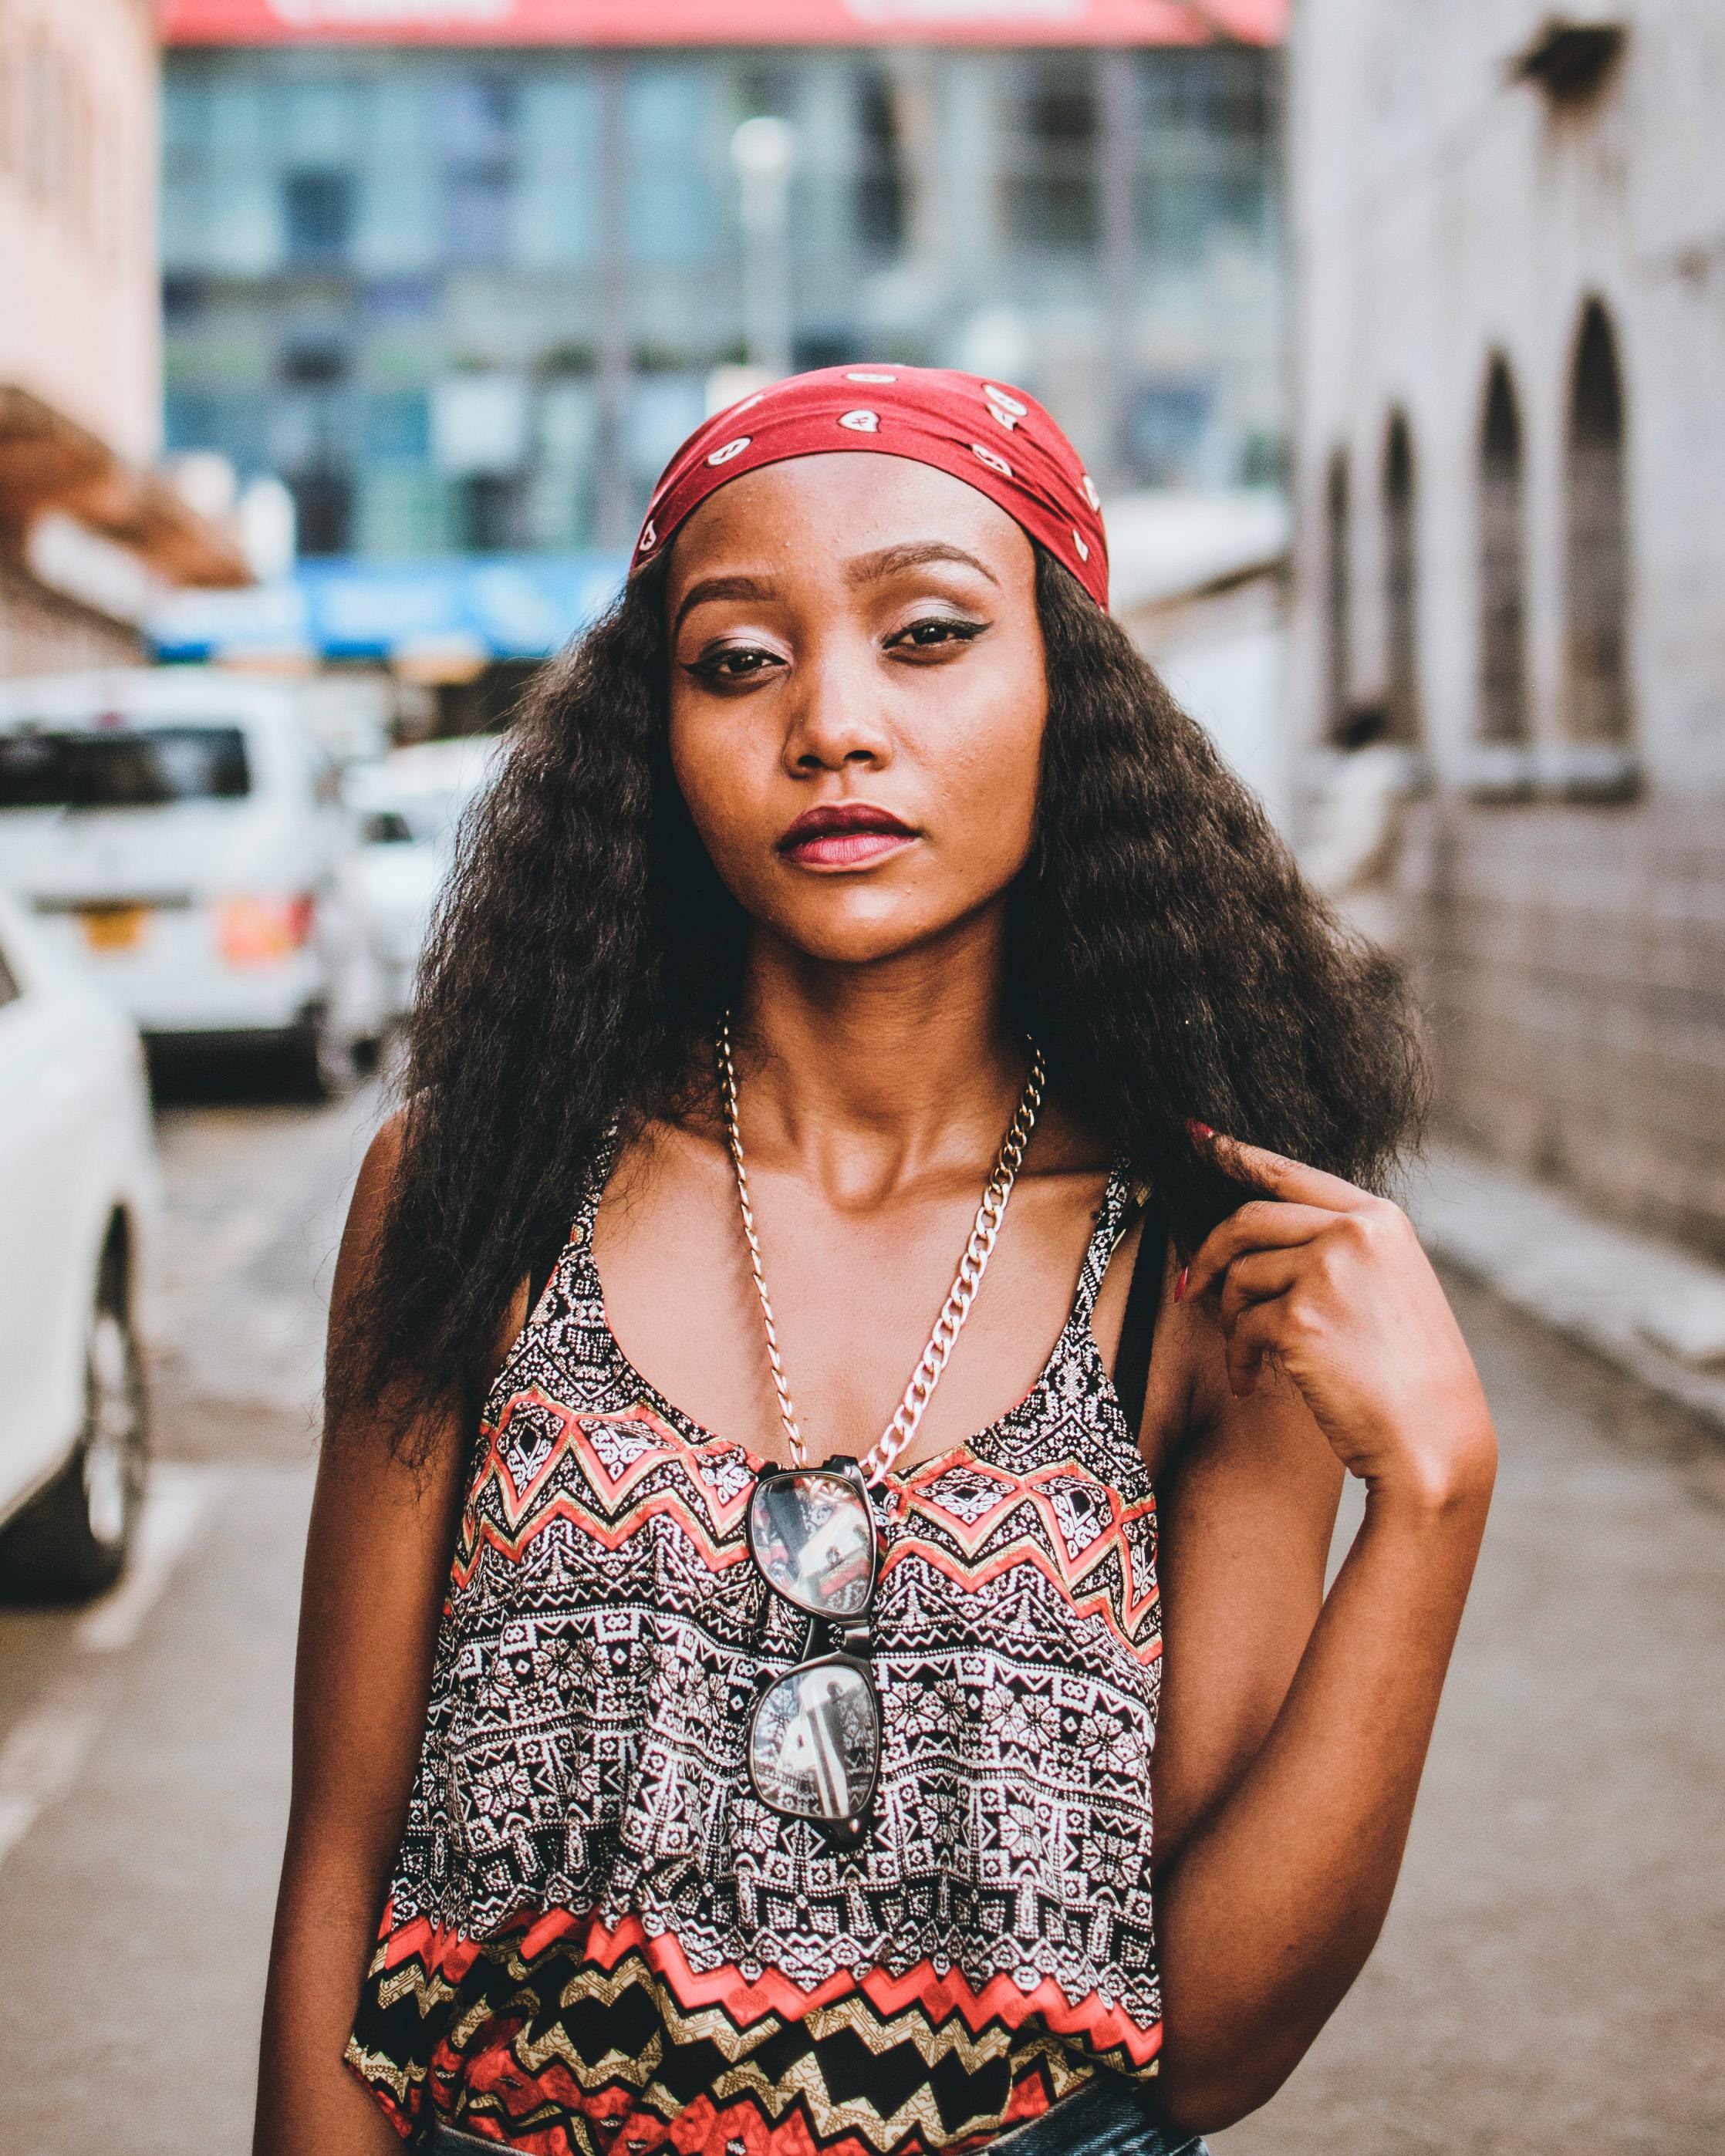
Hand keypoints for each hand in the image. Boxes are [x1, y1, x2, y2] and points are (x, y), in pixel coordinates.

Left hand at [1183, 1133, 1496, 1512]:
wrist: (1432, 1441)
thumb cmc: (1408, 1377)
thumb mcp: (1387, 1291)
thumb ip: (1335, 1253)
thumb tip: (1251, 1246)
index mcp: (1379, 1219)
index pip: (1289, 1173)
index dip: (1234, 1153)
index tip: (1194, 1136)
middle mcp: (1353, 1232)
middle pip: (1249, 1219)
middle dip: (1210, 1254)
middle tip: (1191, 1288)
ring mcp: (1327, 1271)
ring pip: (1240, 1276)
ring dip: (1232, 1320)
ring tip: (1251, 1357)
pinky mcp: (1301, 1317)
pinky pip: (1241, 1327)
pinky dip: (1238, 1358)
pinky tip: (1252, 1384)